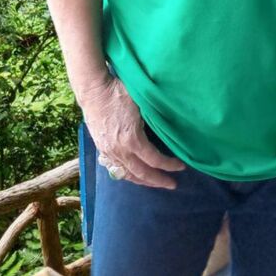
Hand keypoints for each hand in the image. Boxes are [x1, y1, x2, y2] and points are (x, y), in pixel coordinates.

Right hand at [79, 74, 186, 188]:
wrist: (94, 90)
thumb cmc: (119, 92)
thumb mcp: (141, 103)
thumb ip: (154, 118)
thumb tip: (171, 126)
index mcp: (132, 139)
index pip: (154, 160)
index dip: (169, 165)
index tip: (181, 166)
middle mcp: (120, 150)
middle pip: (142, 173)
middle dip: (158, 181)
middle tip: (172, 184)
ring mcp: (109, 151)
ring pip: (128, 174)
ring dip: (143, 181)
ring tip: (156, 183)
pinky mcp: (102, 149)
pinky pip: (116, 169)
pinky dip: (128, 175)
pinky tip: (135, 175)